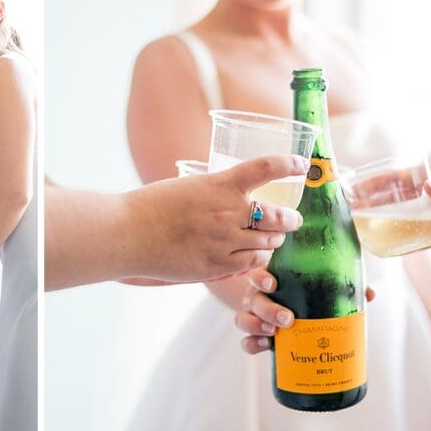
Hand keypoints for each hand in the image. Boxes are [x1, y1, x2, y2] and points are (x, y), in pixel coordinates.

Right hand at [125, 154, 306, 282]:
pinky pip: (250, 264)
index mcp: (221, 185)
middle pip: (279, 217)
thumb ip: (217, 192)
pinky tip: (252, 256)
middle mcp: (228, 212)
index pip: (266, 168)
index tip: (301, 164)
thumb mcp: (190, 187)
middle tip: (292, 219)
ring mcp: (224, 242)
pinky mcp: (215, 266)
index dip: (289, 164)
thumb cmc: (152, 205)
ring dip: (274, 240)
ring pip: (269, 244)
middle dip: (290, 219)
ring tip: (272, 239)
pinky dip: (256, 259)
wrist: (128, 233)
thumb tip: (237, 197)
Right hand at [236, 269, 376, 353]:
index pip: (260, 274)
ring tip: (275, 333)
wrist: (281, 308)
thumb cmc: (301, 294)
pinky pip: (246, 341)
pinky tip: (265, 346)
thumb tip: (368, 294)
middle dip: (268, 309)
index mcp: (273, 280)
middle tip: (288, 318)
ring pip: (244, 319)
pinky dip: (252, 344)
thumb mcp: (316, 288)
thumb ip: (340, 287)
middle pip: (254, 299)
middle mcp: (259, 297)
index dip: (262, 278)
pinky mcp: (255, 336)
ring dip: (257, 326)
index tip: (273, 283)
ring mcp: (254, 316)